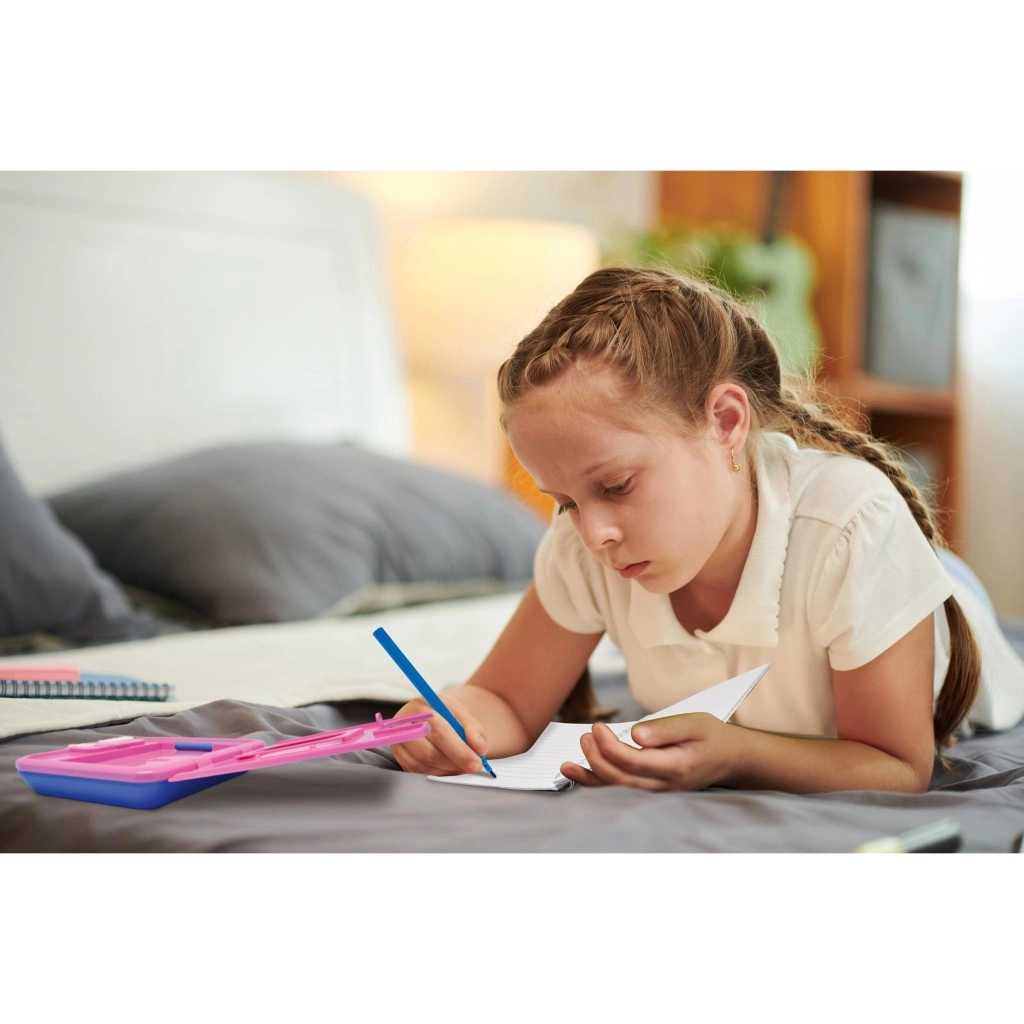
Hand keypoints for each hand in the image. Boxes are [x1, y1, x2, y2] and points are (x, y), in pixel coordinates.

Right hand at [390, 695, 489, 776]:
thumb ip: (474, 729)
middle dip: (454, 762)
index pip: (439, 731)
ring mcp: (398, 743)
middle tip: (473, 767)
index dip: (459, 749)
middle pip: (427, 751)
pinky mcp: (400, 758)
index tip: (476, 762)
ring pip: (423, 765)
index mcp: (419, 707)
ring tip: (462, 765)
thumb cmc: (446, 715)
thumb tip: (479, 748)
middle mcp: (403, 725)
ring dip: (447, 770)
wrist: (431, 716)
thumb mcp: (462, 715)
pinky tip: (449, 767)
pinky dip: (438, 773)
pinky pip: (419, 772)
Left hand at [558, 713, 740, 791]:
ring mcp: (657, 791)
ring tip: (567, 764)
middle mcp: (664, 785)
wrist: (730, 758)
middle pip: (621, 778)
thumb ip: (665, 729)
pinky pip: (620, 790)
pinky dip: (597, 783)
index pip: (633, 762)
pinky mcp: (651, 789)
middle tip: (586, 734)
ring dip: (591, 775)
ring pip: (617, 789)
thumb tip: (636, 734)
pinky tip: (577, 775)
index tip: (596, 727)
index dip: (609, 746)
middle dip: (597, 757)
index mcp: (676, 767)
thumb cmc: (712, 736)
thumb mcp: (695, 723)